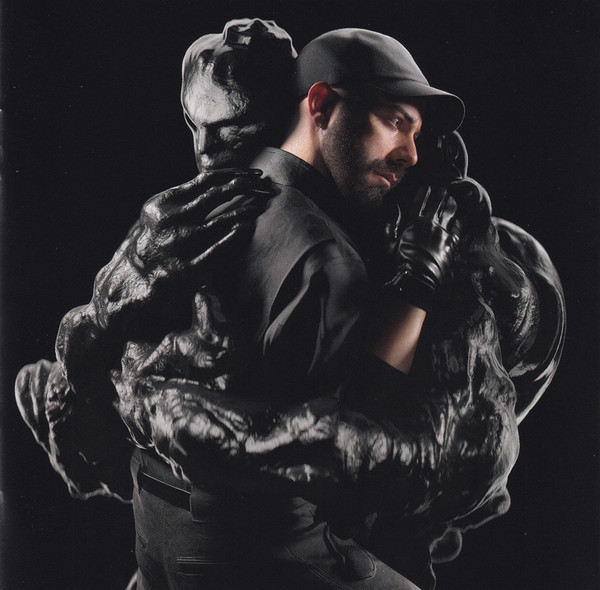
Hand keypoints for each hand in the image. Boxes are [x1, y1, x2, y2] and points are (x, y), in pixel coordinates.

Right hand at [92, 168, 272, 331]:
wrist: (129, 282)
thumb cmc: (148, 244)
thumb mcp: (158, 215)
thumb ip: (183, 200)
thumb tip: (215, 182)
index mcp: (163, 202)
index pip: (206, 179)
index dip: (234, 174)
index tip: (253, 172)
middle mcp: (170, 220)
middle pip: (218, 194)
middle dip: (246, 187)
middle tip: (265, 185)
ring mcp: (179, 245)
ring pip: (222, 220)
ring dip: (246, 210)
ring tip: (261, 206)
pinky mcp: (187, 269)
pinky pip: (218, 249)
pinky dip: (235, 237)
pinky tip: (248, 228)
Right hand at [387, 178, 490, 310]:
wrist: (418, 279)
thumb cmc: (400, 263)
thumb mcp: (389, 244)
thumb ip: (391, 225)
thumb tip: (394, 208)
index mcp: (414, 223)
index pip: (419, 203)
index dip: (424, 193)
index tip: (427, 187)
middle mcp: (429, 224)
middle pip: (437, 204)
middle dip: (440, 194)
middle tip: (443, 189)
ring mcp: (442, 233)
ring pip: (449, 212)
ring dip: (451, 203)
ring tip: (453, 199)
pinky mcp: (451, 243)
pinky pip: (457, 227)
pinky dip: (459, 220)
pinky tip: (461, 216)